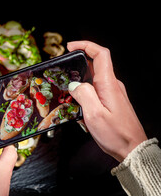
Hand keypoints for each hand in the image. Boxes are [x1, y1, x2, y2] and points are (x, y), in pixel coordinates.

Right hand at [67, 41, 146, 161]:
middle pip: (95, 64)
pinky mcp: (111, 101)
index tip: (70, 47)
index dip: (85, 45)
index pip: (100, 54)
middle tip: (62, 69)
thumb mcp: (94, 115)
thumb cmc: (116, 134)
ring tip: (66, 89)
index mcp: (109, 85)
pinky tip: (76, 102)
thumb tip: (74, 84)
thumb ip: (83, 95)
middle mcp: (112, 85)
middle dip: (77, 63)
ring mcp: (113, 93)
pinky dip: (84, 90)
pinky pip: (96, 89)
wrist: (133, 149)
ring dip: (79, 79)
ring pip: (94, 78)